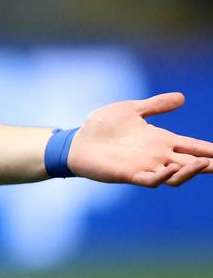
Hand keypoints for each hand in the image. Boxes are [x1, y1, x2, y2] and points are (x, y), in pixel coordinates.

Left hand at [71, 92, 212, 186]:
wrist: (77, 140)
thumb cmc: (102, 126)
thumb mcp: (131, 110)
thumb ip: (156, 105)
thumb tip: (182, 97)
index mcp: (161, 140)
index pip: (193, 146)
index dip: (210, 149)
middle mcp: (157, 155)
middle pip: (191, 163)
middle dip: (210, 164)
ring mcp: (145, 166)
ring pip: (176, 175)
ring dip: (191, 171)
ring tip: (205, 164)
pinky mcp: (129, 174)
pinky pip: (151, 180)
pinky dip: (164, 176)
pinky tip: (172, 169)